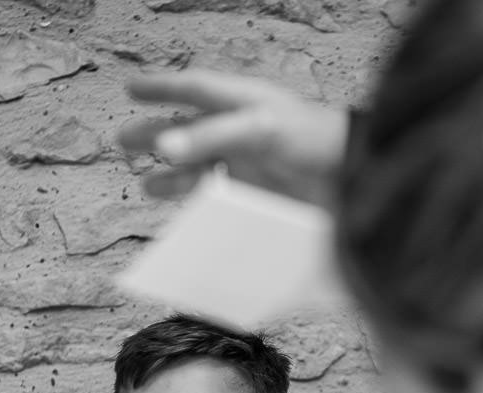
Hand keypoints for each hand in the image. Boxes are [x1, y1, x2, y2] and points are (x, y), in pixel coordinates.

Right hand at [119, 70, 349, 206]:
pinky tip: (184, 215)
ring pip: (200, 171)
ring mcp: (251, 168)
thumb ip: (212, 136)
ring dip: (171, 178)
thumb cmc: (319, 142)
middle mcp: (244, 135)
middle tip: (123, 142)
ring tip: (146, 186)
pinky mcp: (259, 199)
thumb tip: (164, 148)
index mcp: (244, 105)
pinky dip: (200, 209)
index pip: (195, 89)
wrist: (358, 185)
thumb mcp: (261, 129)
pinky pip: (220, 203)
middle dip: (155, 135)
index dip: (161, 87)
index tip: (131, 89)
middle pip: (189, 131)